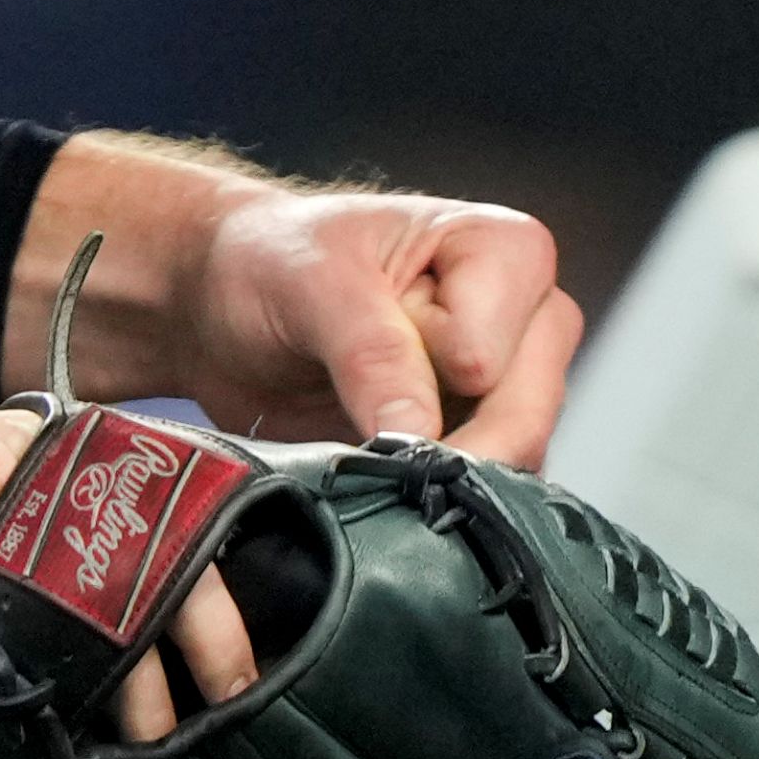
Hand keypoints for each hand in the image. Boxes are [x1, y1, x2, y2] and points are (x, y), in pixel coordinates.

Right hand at [0, 331, 260, 747]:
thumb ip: (3, 528)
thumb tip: (79, 612)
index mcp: (14, 450)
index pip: (159, 501)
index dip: (214, 580)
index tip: (240, 647)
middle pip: (150, 561)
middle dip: (204, 645)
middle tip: (220, 709)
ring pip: (87, 619)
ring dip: (133, 696)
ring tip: (150, 744)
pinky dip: (30, 712)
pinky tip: (51, 751)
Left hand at [20, 143, 583, 464]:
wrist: (229, 304)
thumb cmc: (274, 261)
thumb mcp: (311, 283)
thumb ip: (372, 353)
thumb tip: (419, 438)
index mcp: (508, 253)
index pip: (493, 356)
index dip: (423, 372)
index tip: (357, 348)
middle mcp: (530, 323)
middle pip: (523, 421)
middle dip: (440, 452)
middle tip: (360, 451)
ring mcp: (511, 393)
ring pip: (509, 469)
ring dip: (428, 483)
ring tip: (354, 454)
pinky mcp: (479, 447)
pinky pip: (480, 500)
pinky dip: (425, 505)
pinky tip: (372, 486)